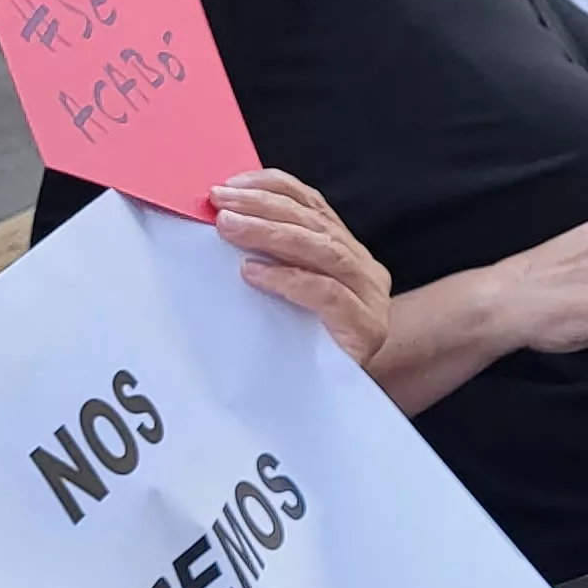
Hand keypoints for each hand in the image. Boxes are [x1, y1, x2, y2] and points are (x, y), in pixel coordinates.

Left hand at [212, 172, 389, 371]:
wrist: (344, 404)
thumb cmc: (307, 347)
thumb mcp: (287, 294)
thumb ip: (272, 259)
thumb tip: (218, 221)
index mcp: (346, 250)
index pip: (312, 204)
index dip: (272, 187)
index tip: (231, 184)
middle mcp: (363, 267)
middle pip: (314, 223)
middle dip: (263, 207)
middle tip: (220, 204)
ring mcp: (369, 298)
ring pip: (323, 251)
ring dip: (271, 234)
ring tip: (229, 227)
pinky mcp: (365, 329)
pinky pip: (326, 294)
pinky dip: (287, 279)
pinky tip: (252, 273)